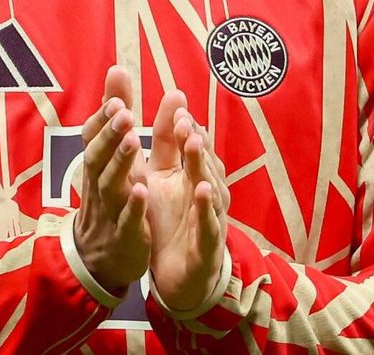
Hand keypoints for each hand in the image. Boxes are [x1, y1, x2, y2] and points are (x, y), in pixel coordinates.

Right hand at [72, 66, 150, 291]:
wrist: (100, 258)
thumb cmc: (108, 197)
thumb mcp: (110, 157)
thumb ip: (115, 115)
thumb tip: (117, 69)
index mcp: (96, 165)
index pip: (92, 138)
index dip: (102, 119)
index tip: (116, 98)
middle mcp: (98, 184)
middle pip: (98, 157)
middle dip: (110, 134)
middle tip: (124, 112)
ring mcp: (110, 210)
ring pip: (110, 185)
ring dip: (121, 162)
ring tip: (133, 139)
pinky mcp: (124, 235)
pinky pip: (127, 220)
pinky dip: (133, 205)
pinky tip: (143, 190)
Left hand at [145, 91, 229, 312]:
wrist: (178, 276)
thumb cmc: (173, 221)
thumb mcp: (162, 178)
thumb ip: (166, 142)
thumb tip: (173, 96)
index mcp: (195, 176)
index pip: (195, 147)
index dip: (186, 127)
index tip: (176, 106)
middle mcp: (209, 194)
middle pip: (205, 163)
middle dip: (195, 140)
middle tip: (182, 119)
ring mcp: (211, 218)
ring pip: (211, 188)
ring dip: (202, 165)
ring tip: (192, 144)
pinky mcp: (208, 245)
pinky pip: (209, 224)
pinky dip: (206, 208)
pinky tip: (201, 191)